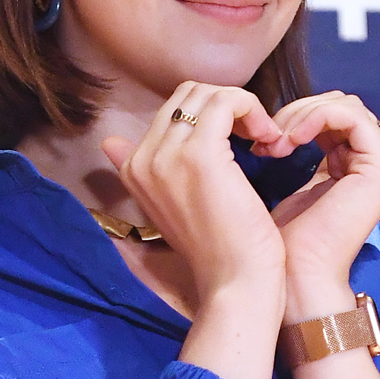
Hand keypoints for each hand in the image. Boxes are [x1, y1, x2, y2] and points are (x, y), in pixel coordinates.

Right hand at [102, 82, 287, 378]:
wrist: (235, 285)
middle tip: (257, 136)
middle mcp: (141, 157)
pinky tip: (270, 138)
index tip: (242, 142)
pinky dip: (254, 110)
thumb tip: (109, 141)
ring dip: (244, 107)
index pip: (174, 110)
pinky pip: (227, 101)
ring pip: (208, 94)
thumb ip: (152, 169)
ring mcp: (166, 154)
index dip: (213, 116)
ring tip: (265, 138)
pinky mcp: (199, 154)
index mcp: (132, 167)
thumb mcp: (175, 204)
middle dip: (228, 106)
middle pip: (188, 94)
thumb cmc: (219, 248)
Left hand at [258, 91, 379, 322]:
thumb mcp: (289, 183)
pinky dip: (313, 119)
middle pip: (338, 104)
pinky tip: (289, 140)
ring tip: (273, 145)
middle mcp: (377, 162)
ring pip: (342, 105)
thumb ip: (297, 146)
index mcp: (358, 164)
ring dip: (300, 116)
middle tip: (264, 139)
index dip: (292, 116)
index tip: (258, 139)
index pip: (330, 113)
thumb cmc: (282, 241)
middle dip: (294, 113)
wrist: (295, 276)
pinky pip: (348, 116)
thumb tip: (277, 120)